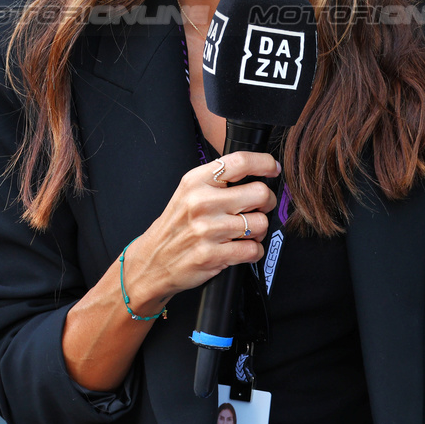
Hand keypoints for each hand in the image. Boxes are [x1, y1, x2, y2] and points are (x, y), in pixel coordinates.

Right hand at [125, 151, 280, 307]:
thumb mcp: (189, 192)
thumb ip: (219, 180)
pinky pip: (253, 250)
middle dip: (266, 202)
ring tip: (245, 232)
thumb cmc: (177, 225)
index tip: (272, 169)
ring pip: (261, 223)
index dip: (264, 163)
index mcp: (196, 181)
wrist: (152, 261)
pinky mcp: (212, 255)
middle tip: (258, 208)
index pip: (240, 162)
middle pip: (260, 193)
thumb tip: (260, 171)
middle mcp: (202, 202)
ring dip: (259, 230)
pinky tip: (241, 248)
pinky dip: (253, 251)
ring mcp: (207, 230)